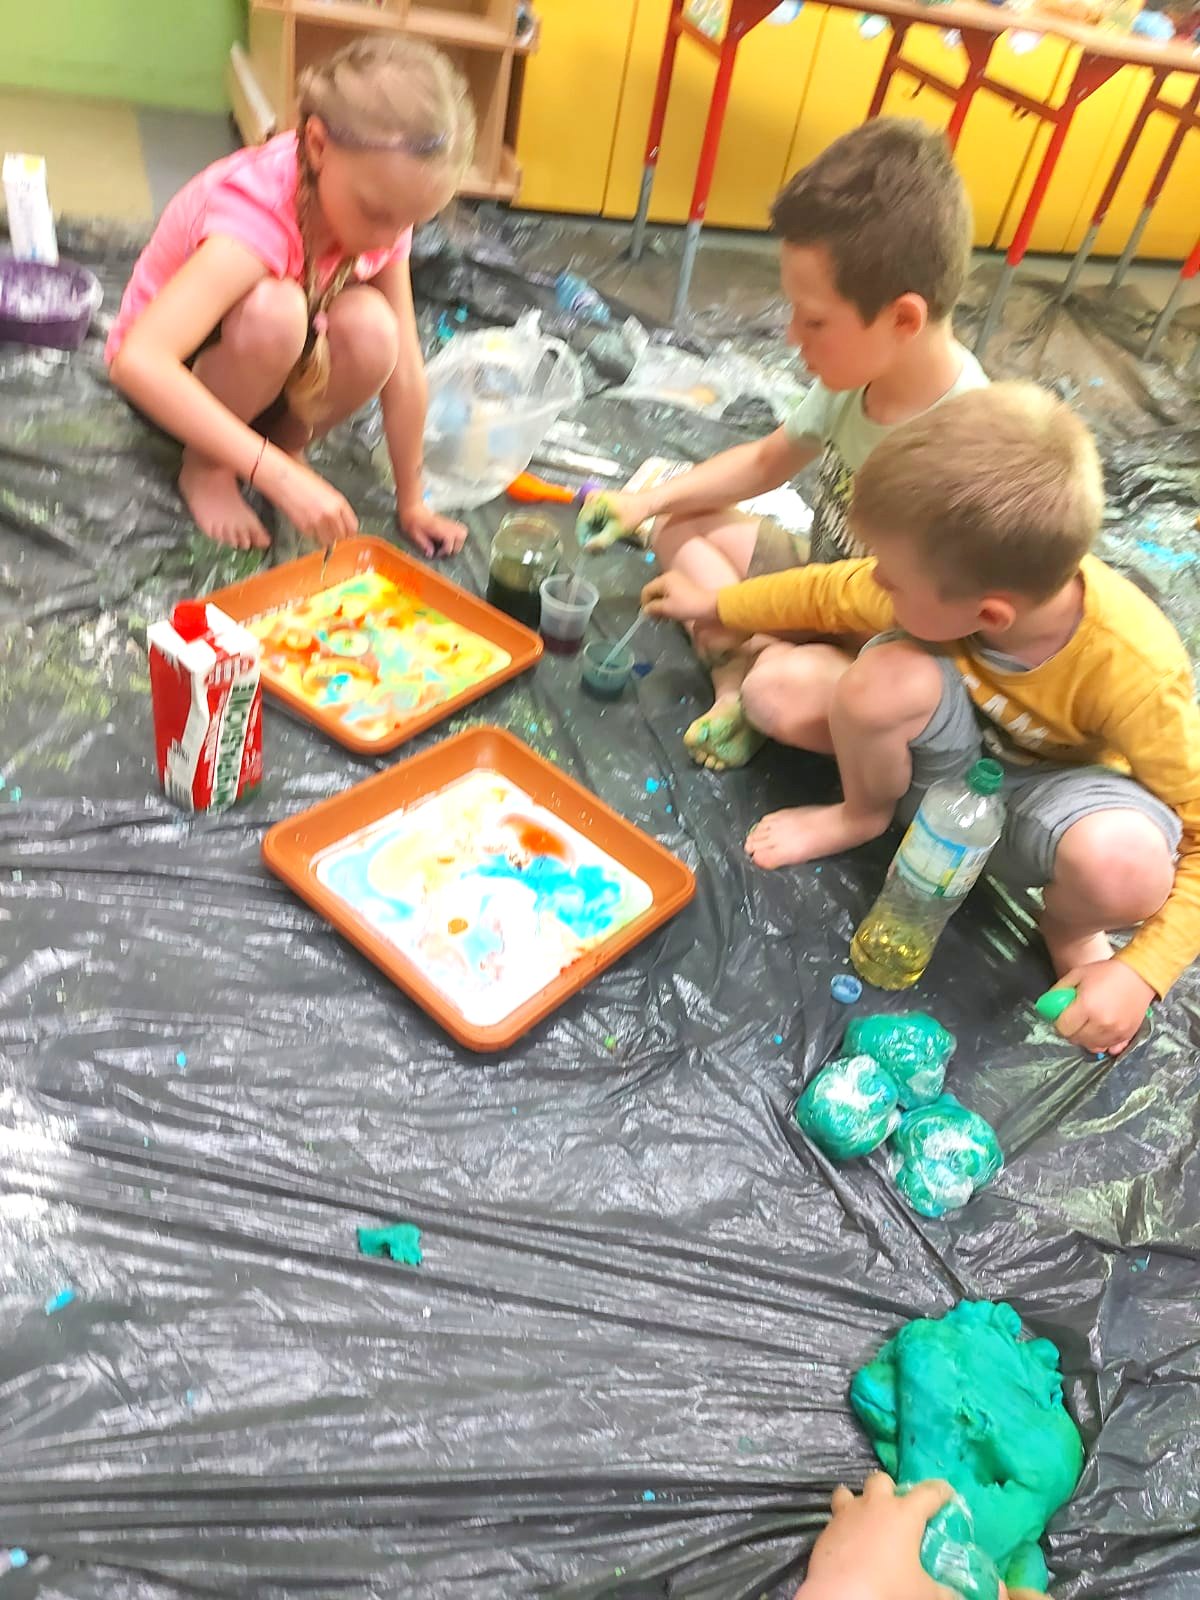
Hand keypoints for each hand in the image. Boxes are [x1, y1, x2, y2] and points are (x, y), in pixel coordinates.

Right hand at [260, 450, 357, 546]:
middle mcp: (331, 514)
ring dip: (325, 538)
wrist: (283, 479)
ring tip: (319, 529)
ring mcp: (318, 522)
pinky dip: (312, 535)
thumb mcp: (327, 490)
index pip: (352, 527)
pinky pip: (313, 538)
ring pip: (328, 541)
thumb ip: (336, 506)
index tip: (347, 534)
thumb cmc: (302, 480)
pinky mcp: (305, 527)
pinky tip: (308, 523)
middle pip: (341, 536)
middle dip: (337, 536)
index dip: (349, 532)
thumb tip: (342, 520)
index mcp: (339, 502)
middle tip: (332, 533)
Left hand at [399, 498, 466, 556]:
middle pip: (461, 535)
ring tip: (450, 546)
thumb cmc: (412, 520)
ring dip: (459, 541)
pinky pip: (459, 528)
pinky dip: (457, 536)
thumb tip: (431, 554)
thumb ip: (424, 544)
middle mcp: (446, 525)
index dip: (444, 551)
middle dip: (456, 546)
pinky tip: (448, 540)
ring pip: (463, 531)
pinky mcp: (447, 522)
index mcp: (438, 528)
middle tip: (446, 550)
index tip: (436, 554)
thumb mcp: (415, 534)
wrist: (413, 508)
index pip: (450, 541)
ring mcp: (448, 522)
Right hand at [577, 489, 651, 551]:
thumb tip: (587, 549)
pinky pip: (592, 517)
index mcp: (593, 501)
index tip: (588, 550)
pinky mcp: (598, 501)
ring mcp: (594, 498)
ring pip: (587, 521)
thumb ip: (600, 541)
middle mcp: (591, 497)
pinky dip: (596, 526)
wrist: (644, 504)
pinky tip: (602, 534)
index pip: (581, 523)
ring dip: (592, 532)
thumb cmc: (633, 514)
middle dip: (589, 536)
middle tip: (595, 549)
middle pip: (583, 522)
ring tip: (600, 543)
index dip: (583, 538)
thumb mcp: (616, 531)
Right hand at [641, 570, 719, 624]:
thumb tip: (645, 610)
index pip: (646, 590)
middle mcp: (669, 576)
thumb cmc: (686, 606)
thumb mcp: (667, 608)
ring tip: (663, 616)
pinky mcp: (684, 586)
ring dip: (660, 604)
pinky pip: (670, 592)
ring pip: (662, 592)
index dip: (644, 603)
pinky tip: (671, 611)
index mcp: (663, 579)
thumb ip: (653, 608)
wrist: (709, 606)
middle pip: (654, 590)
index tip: (649, 616)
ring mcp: (677, 580)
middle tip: (655, 617)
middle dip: (653, 604)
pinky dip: (668, 601)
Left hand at [795, 1474, 955, 1599]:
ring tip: (865, 1519)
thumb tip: (955, 1595)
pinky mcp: (825, 1530)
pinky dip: (843, 1527)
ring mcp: (845, 1514)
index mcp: (903, 1514)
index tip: (946, 1492)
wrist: (839, 1597)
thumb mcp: (924, 1594)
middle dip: (890, 1489)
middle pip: (881, 1480)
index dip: (940, 1491)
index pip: (927, 1493)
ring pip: (848, 1492)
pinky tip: (848, 1543)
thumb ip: (943, 1592)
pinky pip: (835, 1518)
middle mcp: (873, 1506)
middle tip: (897, 1510)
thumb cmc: (888, 1589)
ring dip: (858, 1501)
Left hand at [1055, 959, 1154, 1054]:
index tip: (1062, 1017)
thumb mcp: (1077, 975)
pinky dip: (1100, 1042)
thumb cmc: (1105, 972)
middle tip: (1074, 1020)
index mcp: (1086, 1006)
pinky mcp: (1126, 1036)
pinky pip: (1107, 1047)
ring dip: (1085, 1038)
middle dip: (1070, 1031)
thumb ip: (1059, 991)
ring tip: (1087, 1025)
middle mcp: (1101, 1022)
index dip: (1059, 1023)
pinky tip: (1100, 1030)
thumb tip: (1047, 1006)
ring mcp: (1115, 1031)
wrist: (1139, 975)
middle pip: (1076, 1039)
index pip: (1063, 1028)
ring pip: (1091, 1046)